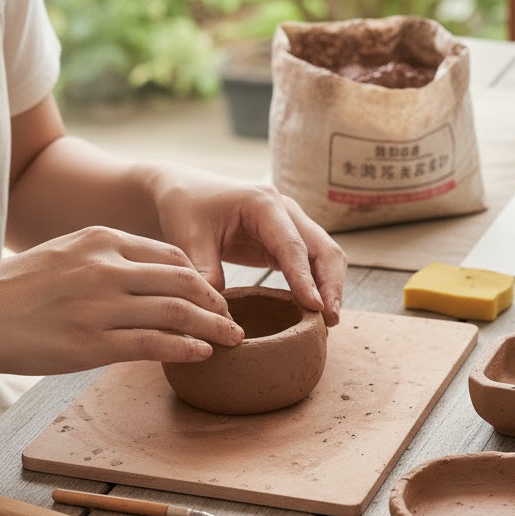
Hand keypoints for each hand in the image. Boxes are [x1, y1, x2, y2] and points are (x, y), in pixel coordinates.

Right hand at [0, 226, 244, 374]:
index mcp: (101, 240)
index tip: (213, 293)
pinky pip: (155, 344)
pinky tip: (203, 353)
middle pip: (184, 282)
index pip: (171, 256)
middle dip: (217, 302)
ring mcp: (101, 306)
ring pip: (178, 313)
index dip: (201, 277)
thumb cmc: (16, 289)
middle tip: (233, 317)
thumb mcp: (65, 254)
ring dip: (214, 327)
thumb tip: (148, 278)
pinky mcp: (93, 343)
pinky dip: (187, 348)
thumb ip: (106, 259)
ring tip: (233, 338)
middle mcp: (106, 268)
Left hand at [146, 166, 346, 326]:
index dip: (306, 278)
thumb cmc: (184, 208)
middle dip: (332, 285)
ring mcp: (290, 224)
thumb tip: (221, 318)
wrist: (182, 192)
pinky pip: (312, 263)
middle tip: (330, 322)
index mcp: (263, 203)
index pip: (293, 245)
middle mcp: (285, 210)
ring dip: (331, 287)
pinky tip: (314, 312)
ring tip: (328, 323)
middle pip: (323, 248)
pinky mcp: (285, 240)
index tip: (315, 307)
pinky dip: (318, 285)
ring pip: (325, 256)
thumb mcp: (188, 239)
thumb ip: (205, 273)